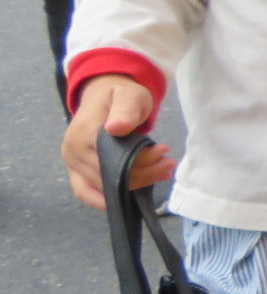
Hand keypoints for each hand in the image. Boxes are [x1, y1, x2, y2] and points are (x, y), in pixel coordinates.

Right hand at [62, 76, 173, 210]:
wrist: (104, 95)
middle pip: (108, 175)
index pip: (112, 158)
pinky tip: (132, 196)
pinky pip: (86, 193)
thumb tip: (116, 128)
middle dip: (143, 174)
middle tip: (168, 164)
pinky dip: (108, 199)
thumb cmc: (119, 95)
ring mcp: (72, 163)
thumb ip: (125, 110)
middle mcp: (72, 150)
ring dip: (134, 185)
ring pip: (102, 186)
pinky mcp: (75, 171)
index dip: (139, 161)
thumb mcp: (129, 95)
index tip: (163, 151)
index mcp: (83, 132)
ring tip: (161, 172)